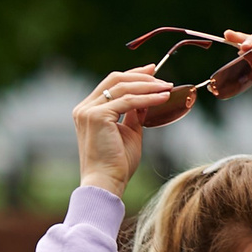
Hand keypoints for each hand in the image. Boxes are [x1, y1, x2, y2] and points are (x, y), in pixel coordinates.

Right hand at [72, 67, 173, 196]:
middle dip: (142, 77)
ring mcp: (88, 112)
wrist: (106, 181)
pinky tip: (163, 98)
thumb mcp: (128, 132)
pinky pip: (128, 101)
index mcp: (87, 111)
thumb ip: (134, 114)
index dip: (133, 74)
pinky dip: (148, 98)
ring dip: (148, 86)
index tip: (153, 71)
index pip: (111, 84)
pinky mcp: (97, 117)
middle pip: (115, 80)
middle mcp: (84, 108)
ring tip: (167, 89)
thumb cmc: (116, 163)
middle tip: (163, 80)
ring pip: (123, 87)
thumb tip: (147, 99)